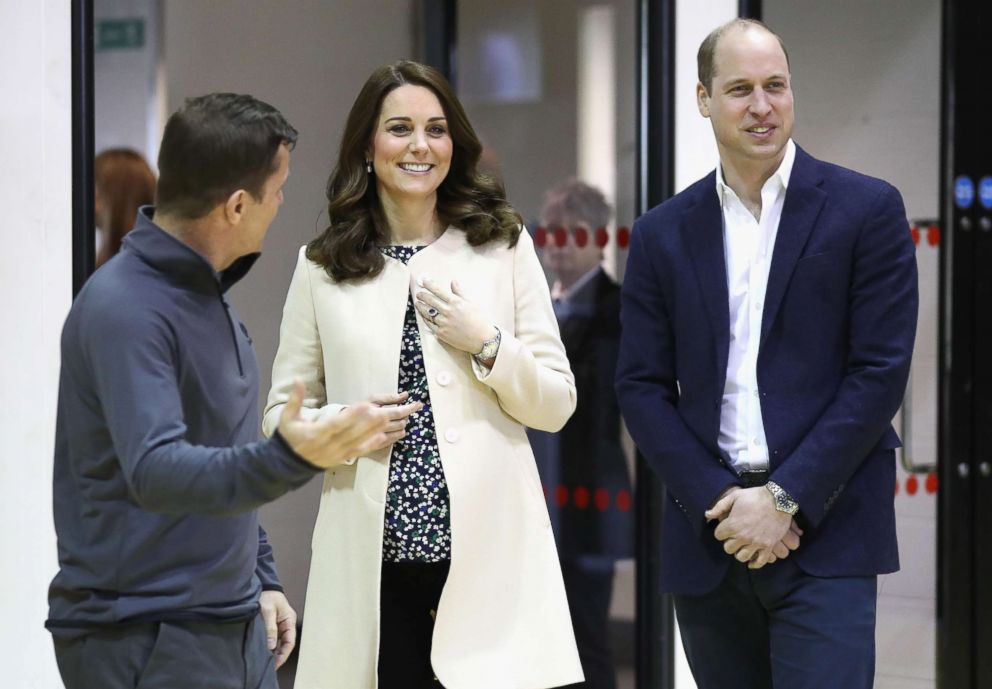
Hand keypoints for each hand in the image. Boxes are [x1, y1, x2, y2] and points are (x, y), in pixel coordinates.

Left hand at [259, 590, 295, 668]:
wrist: (263, 586)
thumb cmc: (267, 596)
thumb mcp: (267, 611)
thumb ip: (270, 628)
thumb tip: (272, 646)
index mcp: (289, 620)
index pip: (290, 641)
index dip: (284, 654)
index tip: (276, 664)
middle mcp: (286, 624)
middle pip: (285, 644)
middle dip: (279, 655)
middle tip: (270, 666)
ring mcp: (280, 625)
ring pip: (279, 642)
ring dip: (274, 651)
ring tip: (266, 662)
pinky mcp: (273, 625)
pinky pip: (273, 638)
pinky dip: (270, 646)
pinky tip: (264, 652)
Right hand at [278, 381, 420, 467]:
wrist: (290, 464)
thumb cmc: (290, 437)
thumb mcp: (288, 418)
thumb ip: (295, 399)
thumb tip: (297, 380)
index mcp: (318, 433)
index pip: (338, 423)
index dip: (353, 415)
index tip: (367, 405)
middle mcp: (333, 444)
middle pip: (361, 430)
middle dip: (384, 417)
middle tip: (403, 407)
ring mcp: (342, 451)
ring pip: (369, 439)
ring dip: (389, 428)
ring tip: (406, 417)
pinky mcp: (348, 456)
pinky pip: (370, 448)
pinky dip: (384, 441)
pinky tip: (398, 434)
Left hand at [415, 278, 496, 354]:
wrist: (482, 339)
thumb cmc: (479, 320)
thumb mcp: (471, 303)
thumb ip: (460, 292)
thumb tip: (453, 281)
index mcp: (455, 302)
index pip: (438, 290)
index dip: (429, 285)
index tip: (424, 281)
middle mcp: (448, 311)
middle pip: (430, 300)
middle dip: (422, 296)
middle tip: (419, 294)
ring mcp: (443, 323)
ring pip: (428, 312)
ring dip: (421, 307)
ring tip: (418, 303)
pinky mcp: (441, 333)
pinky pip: (430, 324)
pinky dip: (425, 319)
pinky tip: (423, 315)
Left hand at [705, 486, 802, 567]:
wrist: (779, 499)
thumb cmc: (755, 496)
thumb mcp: (735, 496)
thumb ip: (719, 507)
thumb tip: (707, 514)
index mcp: (733, 524)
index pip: (718, 535)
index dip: (721, 531)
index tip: (726, 528)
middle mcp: (743, 536)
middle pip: (728, 548)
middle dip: (729, 542)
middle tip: (734, 537)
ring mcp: (756, 542)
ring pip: (741, 557)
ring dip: (740, 552)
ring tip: (742, 547)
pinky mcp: (768, 546)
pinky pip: (759, 561)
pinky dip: (754, 563)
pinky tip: (752, 560)